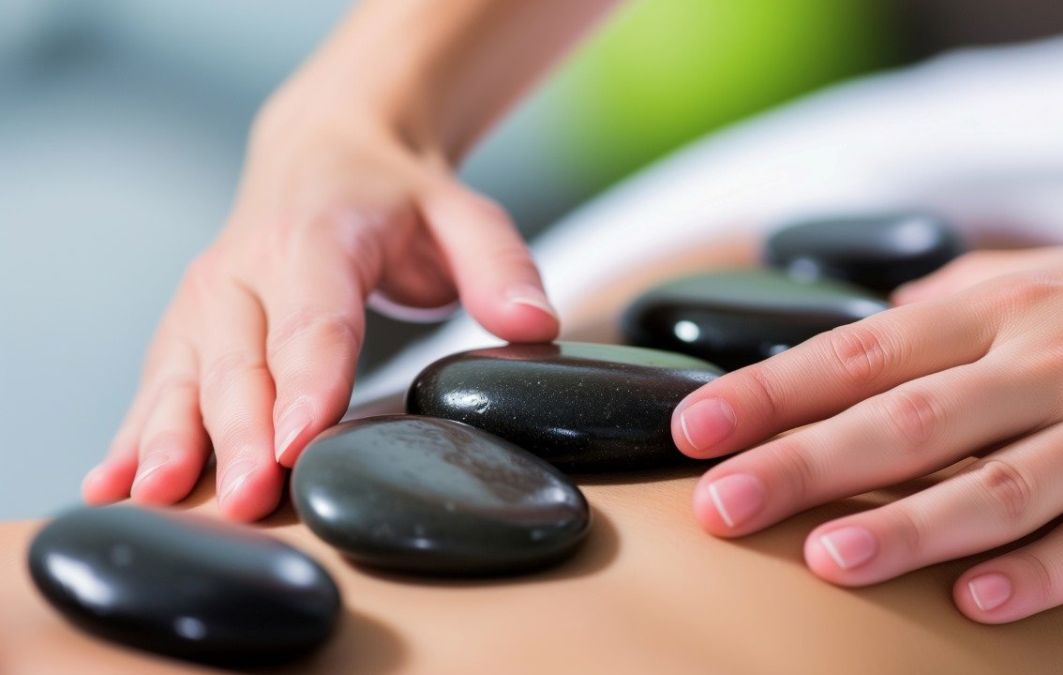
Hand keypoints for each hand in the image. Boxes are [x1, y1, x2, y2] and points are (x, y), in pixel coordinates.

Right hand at [81, 76, 557, 520]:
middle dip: (240, 432)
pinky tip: (111, 485)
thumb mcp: (463, 213)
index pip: (314, 317)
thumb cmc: (398, 197)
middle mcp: (246, 267)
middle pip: (242, 359)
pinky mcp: (188, 327)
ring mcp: (207, 299)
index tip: (299, 440)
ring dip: (170, 437)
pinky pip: (158, 382)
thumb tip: (535, 324)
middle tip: (249, 496)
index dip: (306, 380)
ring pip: (184, 374)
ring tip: (155, 496)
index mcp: (316, 237)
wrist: (324, 153)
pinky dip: (134, 433)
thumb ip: (500, 263)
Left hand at [673, 234, 1062, 622]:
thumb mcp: (1030, 276)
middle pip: (905, 421)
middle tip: (720, 505)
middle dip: (803, 465)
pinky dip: (1043, 570)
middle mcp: (1045, 364)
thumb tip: (853, 327)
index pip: (859, 354)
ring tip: (829, 559)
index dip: (770, 392)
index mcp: (995, 311)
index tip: (696, 428)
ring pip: (998, 486)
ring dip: (909, 526)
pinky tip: (979, 600)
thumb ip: (941, 302)